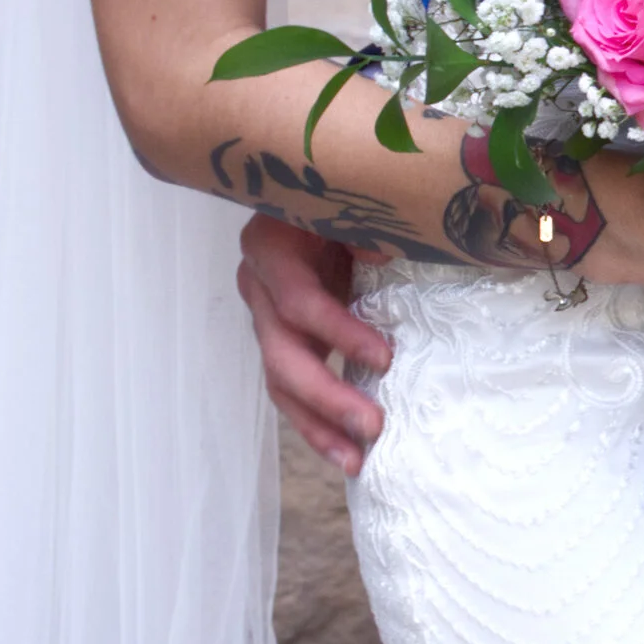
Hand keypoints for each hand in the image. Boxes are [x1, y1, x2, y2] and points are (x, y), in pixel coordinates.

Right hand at [236, 214, 391, 475]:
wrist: (309, 184)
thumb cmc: (337, 188)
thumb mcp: (350, 197)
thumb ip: (365, 224)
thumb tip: (384, 255)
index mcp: (271, 247)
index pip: (299, 302)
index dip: (339, 333)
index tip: (384, 359)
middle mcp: (259, 285)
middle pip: (283, 354)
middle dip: (327, 397)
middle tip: (371, 427)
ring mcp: (266, 313)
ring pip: (281, 381)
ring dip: (317, 424)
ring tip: (356, 459)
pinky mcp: (282, 334)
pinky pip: (292, 383)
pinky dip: (317, 417)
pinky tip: (345, 448)